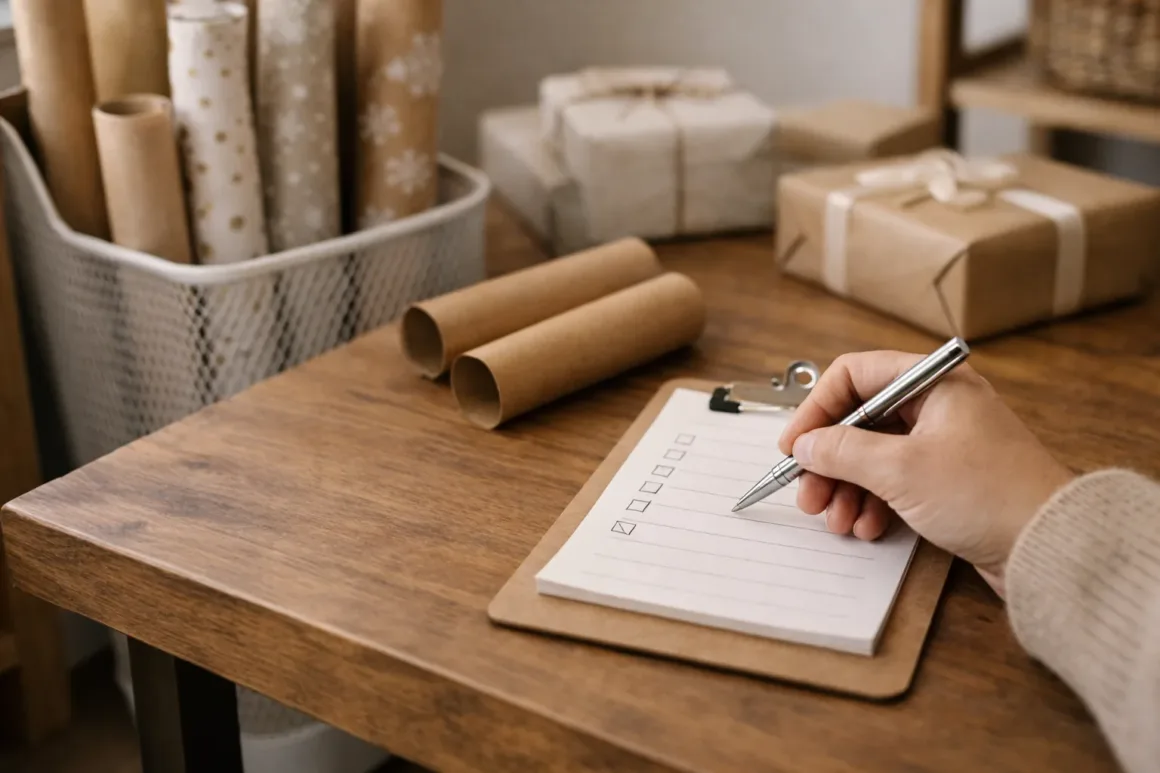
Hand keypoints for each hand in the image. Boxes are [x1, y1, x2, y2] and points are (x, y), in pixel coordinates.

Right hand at [778, 349, 1073, 595]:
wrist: (1050, 547)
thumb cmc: (989, 495)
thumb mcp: (900, 469)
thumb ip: (842, 452)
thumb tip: (806, 446)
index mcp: (933, 382)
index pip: (854, 376)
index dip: (816, 410)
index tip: (794, 446)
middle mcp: (938, 405)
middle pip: (859, 421)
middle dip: (828, 461)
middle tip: (807, 494)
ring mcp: (943, 443)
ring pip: (873, 456)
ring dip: (846, 488)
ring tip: (835, 520)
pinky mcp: (948, 480)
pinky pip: (894, 482)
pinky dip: (872, 503)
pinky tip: (865, 527)